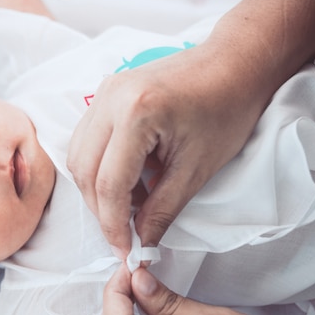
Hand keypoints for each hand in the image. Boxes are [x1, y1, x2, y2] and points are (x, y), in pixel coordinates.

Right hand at [67, 44, 259, 256]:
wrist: (234, 64)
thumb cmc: (226, 110)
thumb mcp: (197, 169)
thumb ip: (162, 210)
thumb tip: (141, 244)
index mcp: (136, 113)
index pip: (109, 184)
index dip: (114, 225)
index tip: (126, 250)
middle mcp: (110, 99)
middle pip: (84, 171)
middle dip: (102, 210)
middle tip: (126, 233)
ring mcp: (104, 92)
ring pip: (79, 156)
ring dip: (98, 189)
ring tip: (132, 205)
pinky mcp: (106, 93)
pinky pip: (87, 139)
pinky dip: (100, 167)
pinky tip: (128, 179)